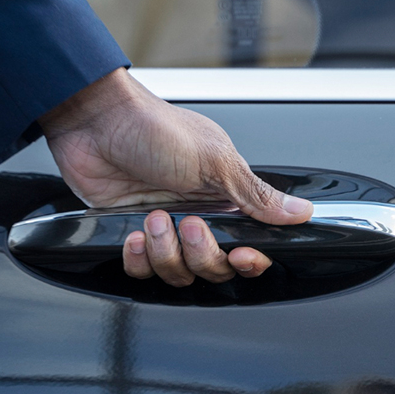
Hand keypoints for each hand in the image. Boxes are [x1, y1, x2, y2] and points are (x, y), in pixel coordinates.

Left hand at [38, 67, 312, 286]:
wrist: (94, 121)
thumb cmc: (153, 128)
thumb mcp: (216, 161)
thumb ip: (257, 195)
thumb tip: (301, 211)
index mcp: (225, 198)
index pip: (249, 247)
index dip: (248, 260)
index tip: (241, 254)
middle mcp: (197, 216)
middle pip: (213, 267)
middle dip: (200, 252)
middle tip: (186, 222)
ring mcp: (163, 228)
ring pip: (176, 273)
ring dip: (165, 251)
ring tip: (153, 219)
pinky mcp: (130, 234)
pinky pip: (141, 270)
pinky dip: (138, 258)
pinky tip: (133, 233)